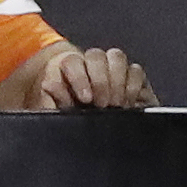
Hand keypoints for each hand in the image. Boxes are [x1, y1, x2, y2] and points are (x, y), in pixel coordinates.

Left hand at [32, 46, 153, 108]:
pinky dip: (132, 86)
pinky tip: (128, 103)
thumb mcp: (58, 114)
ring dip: (117, 81)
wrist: (96, 131)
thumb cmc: (73, 117)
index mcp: (69, 69)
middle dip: (100, 81)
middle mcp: (91, 64)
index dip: (79, 78)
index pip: (72, 62)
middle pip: (96, 55)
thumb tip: (50, 85)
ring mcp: (113, 67)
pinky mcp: (133, 76)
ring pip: (116, 57)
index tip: (85, 99)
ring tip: (116, 104)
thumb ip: (52, 100)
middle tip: (102, 104)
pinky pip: (136, 70)